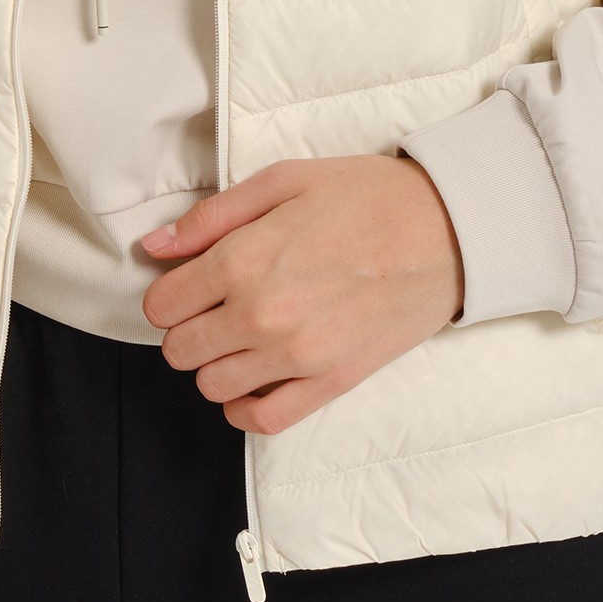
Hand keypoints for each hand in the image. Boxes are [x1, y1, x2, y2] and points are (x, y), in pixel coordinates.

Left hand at [138, 154, 464, 433]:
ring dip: (217, 365)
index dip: (170, 293)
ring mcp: (297, 355)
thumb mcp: (283, 181)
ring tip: (243, 338)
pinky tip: (257, 380)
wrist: (448, 230)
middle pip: (180, 351)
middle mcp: (261, 314)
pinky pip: (262, 420)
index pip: (162, 305)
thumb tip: (154, 246)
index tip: (190, 285)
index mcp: (243, 260)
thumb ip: (211, 216)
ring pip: (213, 386)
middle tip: (216, 309)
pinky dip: (246, 407)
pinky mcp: (331, 382)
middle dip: (188, 329)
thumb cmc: (366, 196)